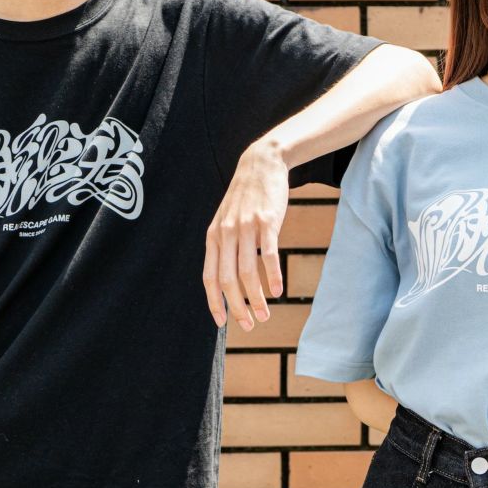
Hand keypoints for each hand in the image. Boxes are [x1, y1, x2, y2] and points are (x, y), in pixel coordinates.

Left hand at [203, 138, 289, 331]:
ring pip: (247, 272)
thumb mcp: (227, 221)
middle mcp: (226, 234)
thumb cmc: (246, 198)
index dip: (215, 303)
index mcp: (214, 237)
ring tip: (266, 315)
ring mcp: (246, 227)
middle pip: (227, 280)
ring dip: (256, 298)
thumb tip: (227, 280)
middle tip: (250, 324)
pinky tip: (278, 291)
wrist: (262, 163)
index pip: (209, 278)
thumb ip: (225, 247)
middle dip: (238, 307)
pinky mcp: (267, 221)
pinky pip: (269, 255)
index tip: (223, 323)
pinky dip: (273, 276)